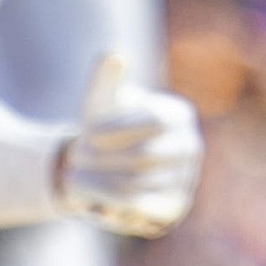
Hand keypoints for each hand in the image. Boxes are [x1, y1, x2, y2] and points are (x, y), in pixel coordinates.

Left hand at [57, 53, 202, 238]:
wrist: (104, 170)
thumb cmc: (102, 130)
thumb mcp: (100, 103)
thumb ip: (105, 79)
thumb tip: (114, 57)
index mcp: (179, 115)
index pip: (155, 119)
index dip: (117, 128)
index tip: (86, 135)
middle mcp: (191, 146)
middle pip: (143, 153)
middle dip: (101, 158)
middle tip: (75, 159)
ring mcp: (187, 179)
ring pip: (135, 183)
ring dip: (97, 182)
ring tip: (75, 177)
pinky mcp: (174, 207)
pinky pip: (140, 209)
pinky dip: (111, 204)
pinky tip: (95, 198)